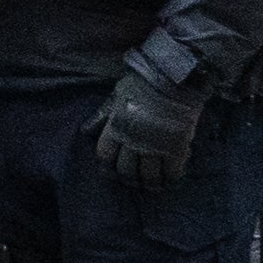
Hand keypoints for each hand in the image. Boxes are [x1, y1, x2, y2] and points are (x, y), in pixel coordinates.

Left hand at [93, 72, 204, 186]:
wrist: (172, 78)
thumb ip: (103, 116)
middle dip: (129, 179)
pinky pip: (172, 171)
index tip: (111, 172)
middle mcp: (132, 140)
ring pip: (148, 175)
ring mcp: (154, 145)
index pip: (105, 155)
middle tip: (134, 181)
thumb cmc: (142, 84)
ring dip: (150, 183)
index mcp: (115, 127)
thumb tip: (86, 131)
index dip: (107, 167)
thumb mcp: (116, 97)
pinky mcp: (175, 147)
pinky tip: (171, 180)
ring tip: (153, 185)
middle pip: (125, 170)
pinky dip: (171, 179)